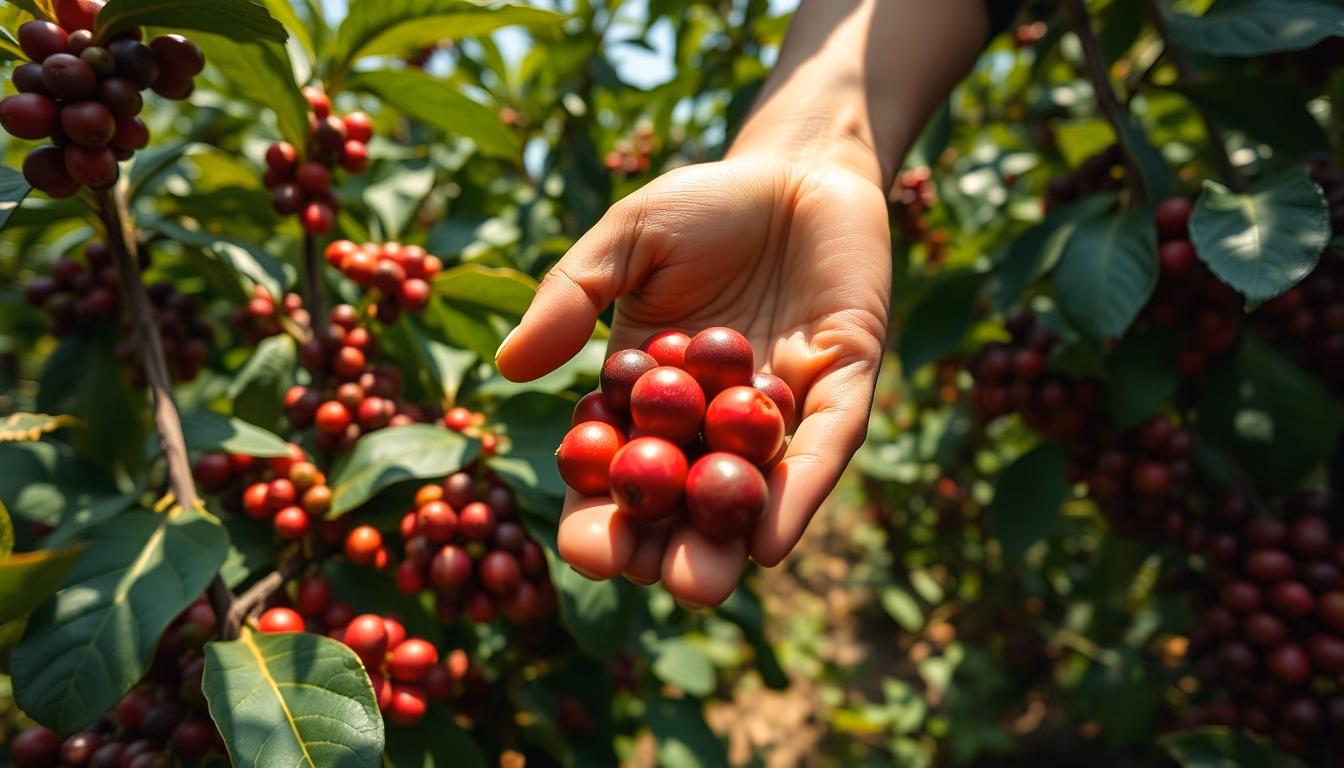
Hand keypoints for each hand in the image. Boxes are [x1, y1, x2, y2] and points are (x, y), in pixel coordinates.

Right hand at [495, 152, 891, 606]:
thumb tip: (510, 367)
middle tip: (649, 576)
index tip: (584, 549)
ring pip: (753, 492)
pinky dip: (800, 491)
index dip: (599, 516)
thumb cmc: (704, 206)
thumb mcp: (626, 243)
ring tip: (701, 582)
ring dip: (727, 542)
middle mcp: (714, 422)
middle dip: (666, 548)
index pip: (618, 472)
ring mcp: (780, 410)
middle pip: (685, 503)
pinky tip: (773, 541)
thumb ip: (571, 297)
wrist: (797, 167)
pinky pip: (825, 446)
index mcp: (653, 399)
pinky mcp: (844, 386)